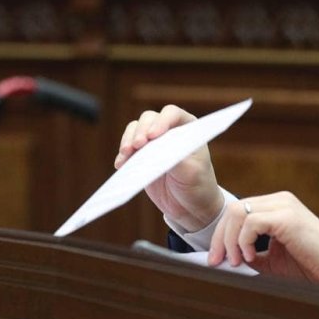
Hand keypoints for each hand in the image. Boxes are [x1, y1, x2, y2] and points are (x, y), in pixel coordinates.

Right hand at [115, 105, 223, 231]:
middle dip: (140, 130)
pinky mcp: (141, 156)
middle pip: (149, 119)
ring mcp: (153, 142)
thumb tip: (158, 148)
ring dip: (128, 139)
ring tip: (126, 153)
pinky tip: (120, 165)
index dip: (161, 121)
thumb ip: (176, 158)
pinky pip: (128, 148)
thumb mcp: (191, 172)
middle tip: (137, 145)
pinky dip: (123, 155)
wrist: (189, 205)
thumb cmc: (198, 184)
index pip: (172, 114)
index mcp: (188, 128)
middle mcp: (169, 129)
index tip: (153, 135)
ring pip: (135, 129)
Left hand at [209, 192, 318, 285]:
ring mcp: (283, 205)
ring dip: (230, 240)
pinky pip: (252, 222)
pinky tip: (251, 256)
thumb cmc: (308, 263)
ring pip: (238, 212)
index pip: (238, 211)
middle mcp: (279, 200)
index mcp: (276, 206)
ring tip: (238, 261)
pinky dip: (244, 241)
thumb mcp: (271, 258)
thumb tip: (225, 258)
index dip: (221, 234)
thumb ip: (250, 253)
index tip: (216, 258)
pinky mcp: (286, 216)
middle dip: (220, 238)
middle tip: (219, 261)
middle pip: (233, 209)